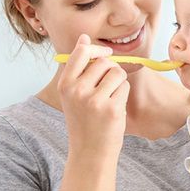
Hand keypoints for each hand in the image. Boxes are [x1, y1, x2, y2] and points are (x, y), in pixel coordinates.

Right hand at [58, 34, 130, 157]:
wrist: (90, 152)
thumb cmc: (84, 120)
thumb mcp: (73, 94)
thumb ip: (79, 68)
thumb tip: (84, 38)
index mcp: (65, 85)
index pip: (81, 52)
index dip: (96, 48)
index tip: (105, 53)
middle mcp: (77, 90)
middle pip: (103, 62)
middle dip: (110, 70)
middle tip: (106, 87)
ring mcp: (94, 100)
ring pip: (116, 73)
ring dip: (118, 82)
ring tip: (110, 98)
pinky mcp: (111, 109)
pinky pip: (124, 87)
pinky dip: (123, 95)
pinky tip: (115, 108)